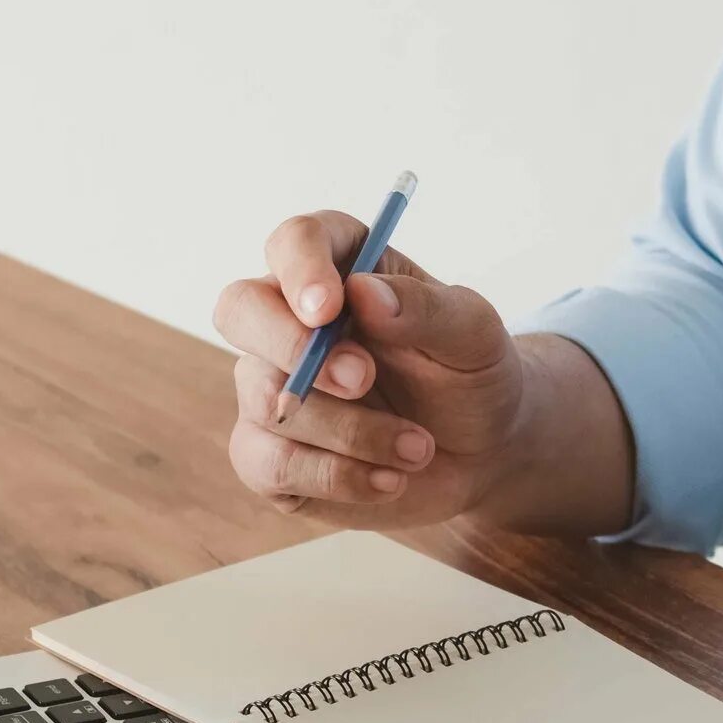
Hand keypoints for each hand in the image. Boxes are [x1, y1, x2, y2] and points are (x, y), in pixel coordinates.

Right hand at [212, 211, 531, 526]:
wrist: (483, 452)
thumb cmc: (472, 376)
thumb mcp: (474, 336)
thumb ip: (427, 309)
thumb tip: (364, 293)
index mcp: (339, 268)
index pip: (293, 242)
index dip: (299, 269)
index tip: (328, 307)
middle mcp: (290, 321)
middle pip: (239, 310)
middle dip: (293, 348)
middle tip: (361, 379)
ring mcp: (273, 388)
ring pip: (268, 400)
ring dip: (350, 432)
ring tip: (419, 449)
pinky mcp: (271, 455)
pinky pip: (268, 465)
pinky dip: (335, 478)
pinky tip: (390, 480)